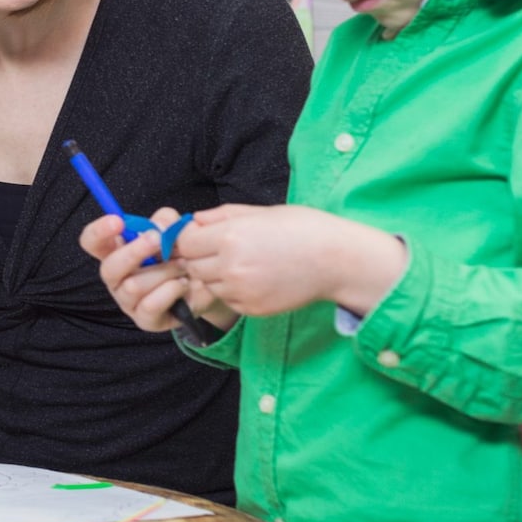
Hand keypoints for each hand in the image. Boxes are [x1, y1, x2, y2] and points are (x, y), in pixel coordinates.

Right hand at [81, 208, 197, 332]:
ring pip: (133, 286)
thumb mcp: (174, 231)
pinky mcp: (144, 320)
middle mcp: (116, 279)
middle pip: (108, 268)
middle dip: (134, 252)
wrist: (204, 285)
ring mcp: (128, 302)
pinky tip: (183, 284)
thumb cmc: (180, 255)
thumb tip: (158, 228)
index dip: (98, 231)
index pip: (91, 241)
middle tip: (158, 240)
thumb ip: (165, 221)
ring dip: (163, 271)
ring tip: (183, 265)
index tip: (117, 221)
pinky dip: (171, 290)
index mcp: (115, 252)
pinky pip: (150, 305)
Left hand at [176, 204, 406, 317]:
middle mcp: (231, 266)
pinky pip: (226, 299)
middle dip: (199, 256)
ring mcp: (241, 291)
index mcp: (231, 237)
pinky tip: (254, 276)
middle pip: (192, 265)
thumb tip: (194, 219)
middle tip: (219, 248)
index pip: (185, 241)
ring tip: (242, 261)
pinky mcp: (251, 309)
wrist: (337, 261)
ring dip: (214, 274)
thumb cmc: (303, 229)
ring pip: (207, 283)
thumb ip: (222, 216)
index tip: (197, 234)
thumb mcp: (261, 212)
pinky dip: (231, 290)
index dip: (188, 237)